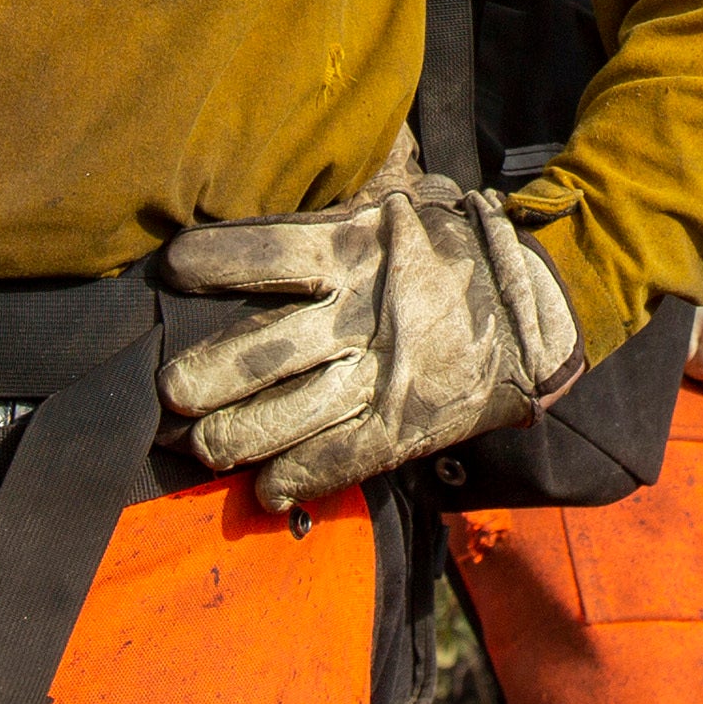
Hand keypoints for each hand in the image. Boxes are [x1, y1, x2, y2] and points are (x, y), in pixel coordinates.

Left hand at [161, 141, 589, 507]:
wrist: (534, 309)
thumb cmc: (447, 250)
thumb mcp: (395, 213)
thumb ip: (328, 226)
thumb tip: (243, 234)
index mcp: (358, 247)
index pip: (273, 252)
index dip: (218, 260)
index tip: (172, 268)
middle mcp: (362, 311)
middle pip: (267, 350)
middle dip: (208, 375)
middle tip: (168, 393)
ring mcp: (382, 374)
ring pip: (291, 414)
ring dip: (235, 437)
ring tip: (202, 447)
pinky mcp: (403, 423)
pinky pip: (339, 458)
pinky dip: (296, 478)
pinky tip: (265, 490)